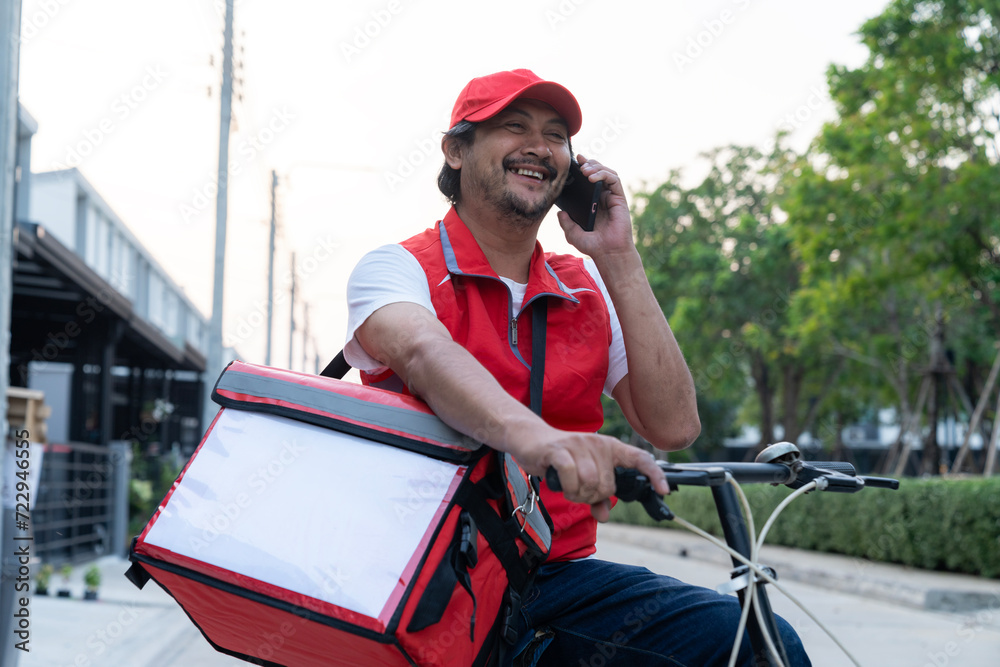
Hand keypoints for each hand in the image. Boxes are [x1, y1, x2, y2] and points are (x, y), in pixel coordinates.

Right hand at [507, 425, 669, 521]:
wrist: (529, 439)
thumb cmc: (559, 459)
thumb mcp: (581, 477)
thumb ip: (595, 496)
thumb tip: (604, 515)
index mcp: (609, 447)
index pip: (639, 458)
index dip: (654, 474)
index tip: (664, 491)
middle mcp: (597, 443)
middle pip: (607, 485)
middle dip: (591, 497)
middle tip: (577, 491)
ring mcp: (579, 445)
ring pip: (590, 483)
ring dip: (577, 495)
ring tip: (567, 488)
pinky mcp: (560, 449)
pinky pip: (572, 476)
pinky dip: (567, 488)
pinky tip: (561, 486)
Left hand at [556, 154, 635, 260]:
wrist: (608, 254)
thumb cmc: (593, 246)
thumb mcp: (572, 233)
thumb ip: (566, 222)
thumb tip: (560, 212)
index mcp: (592, 203)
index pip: (588, 181)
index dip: (583, 168)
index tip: (574, 161)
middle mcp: (603, 198)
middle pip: (598, 172)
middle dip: (589, 164)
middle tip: (579, 163)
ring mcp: (612, 197)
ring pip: (607, 173)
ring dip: (596, 167)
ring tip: (584, 170)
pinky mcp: (620, 199)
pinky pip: (614, 180)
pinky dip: (603, 174)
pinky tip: (592, 177)